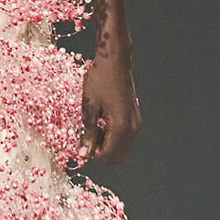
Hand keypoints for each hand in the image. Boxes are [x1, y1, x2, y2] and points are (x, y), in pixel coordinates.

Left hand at [77, 51, 140, 165]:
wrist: (115, 60)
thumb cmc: (99, 79)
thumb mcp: (89, 106)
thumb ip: (88, 133)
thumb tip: (83, 155)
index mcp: (121, 126)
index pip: (108, 156)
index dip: (92, 153)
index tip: (82, 141)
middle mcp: (133, 128)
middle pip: (118, 158)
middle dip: (101, 152)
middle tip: (88, 136)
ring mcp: (136, 123)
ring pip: (122, 149)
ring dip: (107, 145)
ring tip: (95, 126)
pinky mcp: (135, 118)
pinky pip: (125, 138)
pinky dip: (112, 137)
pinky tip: (102, 122)